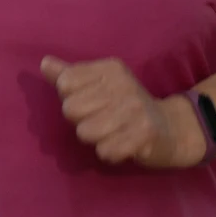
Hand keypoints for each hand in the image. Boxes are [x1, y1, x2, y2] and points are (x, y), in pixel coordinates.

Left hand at [41, 56, 203, 168]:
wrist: (171, 128)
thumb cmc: (126, 105)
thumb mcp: (99, 85)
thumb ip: (70, 75)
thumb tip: (44, 63)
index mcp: (110, 68)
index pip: (65, 83)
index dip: (71, 99)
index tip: (91, 102)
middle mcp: (123, 84)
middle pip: (71, 109)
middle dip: (82, 121)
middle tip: (103, 120)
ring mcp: (136, 108)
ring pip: (85, 132)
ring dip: (96, 139)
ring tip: (113, 133)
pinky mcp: (145, 134)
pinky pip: (105, 151)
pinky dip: (110, 153)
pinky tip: (122, 145)